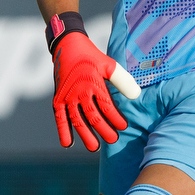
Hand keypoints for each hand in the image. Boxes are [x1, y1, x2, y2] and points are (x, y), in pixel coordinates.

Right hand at [51, 31, 139, 150]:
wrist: (67, 46)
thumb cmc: (91, 56)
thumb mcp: (109, 64)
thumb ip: (122, 80)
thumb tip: (136, 95)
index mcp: (93, 83)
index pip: (106, 106)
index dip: (116, 118)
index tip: (123, 126)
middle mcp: (79, 92)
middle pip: (92, 116)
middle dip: (103, 130)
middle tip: (113, 140)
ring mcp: (67, 97)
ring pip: (77, 120)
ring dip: (85, 135)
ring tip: (94, 147)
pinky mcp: (58, 99)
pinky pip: (60, 118)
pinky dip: (63, 131)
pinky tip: (68, 144)